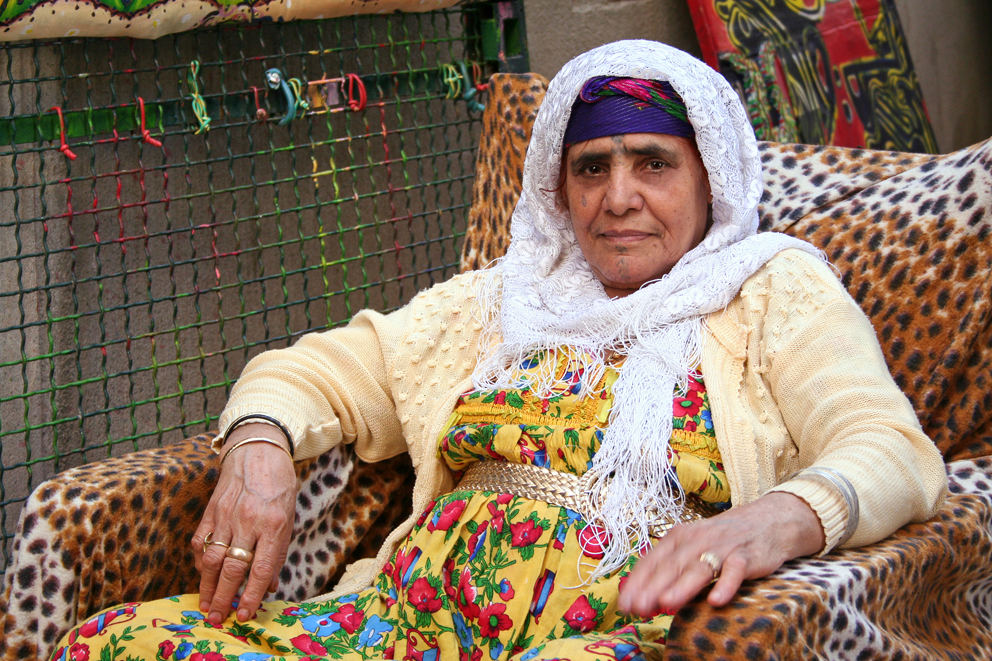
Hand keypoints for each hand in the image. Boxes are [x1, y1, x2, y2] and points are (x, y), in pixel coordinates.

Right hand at [191, 424, 296, 623]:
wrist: (258, 450)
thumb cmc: (279, 486)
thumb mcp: (289, 518)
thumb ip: (278, 553)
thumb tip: (267, 587)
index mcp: (274, 524)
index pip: (261, 568)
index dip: (251, 595)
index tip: (244, 614)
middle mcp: (249, 522)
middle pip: (233, 568)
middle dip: (224, 598)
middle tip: (217, 618)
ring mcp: (226, 515)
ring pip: (212, 559)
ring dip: (207, 586)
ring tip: (206, 605)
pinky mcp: (211, 511)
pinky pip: (200, 542)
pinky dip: (200, 562)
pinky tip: (203, 575)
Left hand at [617, 492, 824, 615]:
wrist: (766, 521)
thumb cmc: (721, 540)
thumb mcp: (692, 548)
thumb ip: (671, 570)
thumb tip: (643, 596)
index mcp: (678, 537)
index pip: (652, 561)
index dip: (637, 582)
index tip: (624, 603)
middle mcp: (696, 540)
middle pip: (671, 566)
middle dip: (652, 588)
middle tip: (638, 607)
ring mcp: (721, 548)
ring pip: (698, 568)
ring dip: (681, 586)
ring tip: (666, 602)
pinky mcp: (746, 557)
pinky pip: (735, 571)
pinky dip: (726, 585)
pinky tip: (716, 600)